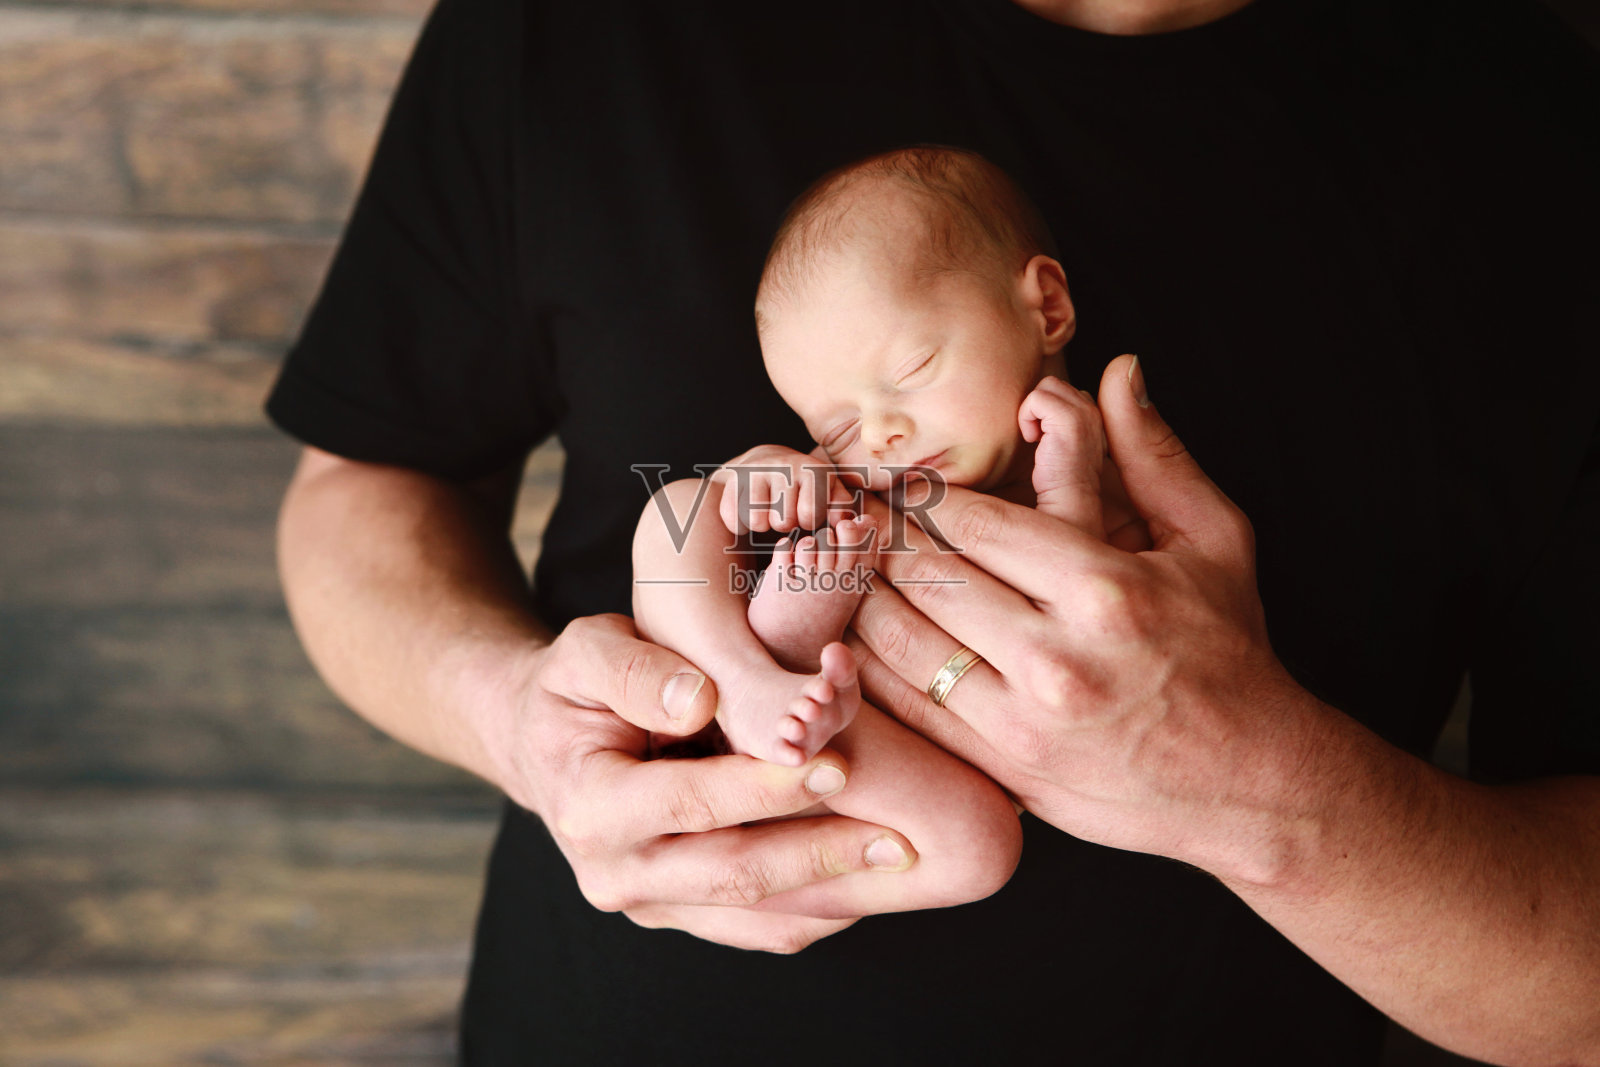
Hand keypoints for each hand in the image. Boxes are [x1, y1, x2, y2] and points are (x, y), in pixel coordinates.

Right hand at [501, 612, 917, 951]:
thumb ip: (636, 672)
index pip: (693, 803)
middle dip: (819, 854)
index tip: (837, 764)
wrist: (544, 743)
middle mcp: (615, 872)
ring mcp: (648, 904)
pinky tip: (867, 881)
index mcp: (590, 807)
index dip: (768, 788)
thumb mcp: (586, 652)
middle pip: (733, 874)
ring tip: (900, 860)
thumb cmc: (575, 686)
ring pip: (753, 915)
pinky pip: (754, 929)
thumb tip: (702, 701)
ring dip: (832, 894)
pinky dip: (815, 912)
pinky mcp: (679, 914)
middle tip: (895, 835)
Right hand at [713, 444, 860, 533]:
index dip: (808, 523)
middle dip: (786, 524)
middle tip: (786, 512)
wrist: (767, 461)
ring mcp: (756, 470)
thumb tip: (843, 522)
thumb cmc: (805, 486)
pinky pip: (733, 517)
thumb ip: (841, 508)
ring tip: (770, 511)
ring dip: (763, 524)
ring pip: (757, 521)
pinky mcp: (733, 477)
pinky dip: (740, 523)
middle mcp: (784, 466)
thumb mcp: (829, 492)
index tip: (808, 514)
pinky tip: (750, 511)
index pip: (809, 516)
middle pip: (783, 521)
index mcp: (813, 470)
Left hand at [851, 355, 1311, 883]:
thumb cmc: (1230, 652)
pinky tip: (845, 640)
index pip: (972, 521)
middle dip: (874, 540)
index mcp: (1104, 586)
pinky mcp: (1004, 771)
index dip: (915, 496)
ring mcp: (1023, 722)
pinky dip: (865, 671)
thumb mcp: (1214, 541)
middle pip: (926, 577)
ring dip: (855, 600)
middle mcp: (1057, 655)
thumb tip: (1120, 370)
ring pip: (901, 642)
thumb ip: (1154, 454)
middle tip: (834, 515)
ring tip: (829, 568)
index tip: (882, 481)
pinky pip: (908, 711)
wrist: (1252, 784)